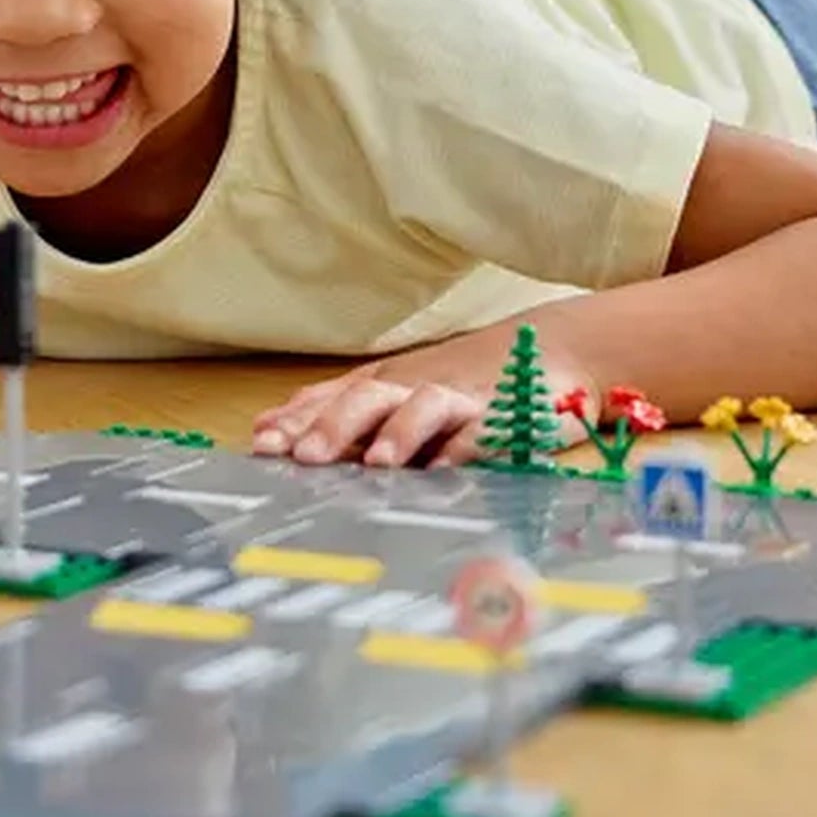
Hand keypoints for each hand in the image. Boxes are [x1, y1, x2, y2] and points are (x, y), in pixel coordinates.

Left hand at [251, 333, 587, 470]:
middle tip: (304, 456)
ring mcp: (459, 400)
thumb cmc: (464, 376)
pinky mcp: (503, 416)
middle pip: (367, 400)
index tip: (262, 447)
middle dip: (334, 427)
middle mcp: (414, 387)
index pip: (330, 401)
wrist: (555, 347)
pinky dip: (465, 449)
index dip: (295, 423)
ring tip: (377, 463)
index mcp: (384, 385)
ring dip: (399, 433)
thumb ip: (333, 408)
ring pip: (422, 408)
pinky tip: (447, 469)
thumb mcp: (395, 386)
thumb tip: (265, 426)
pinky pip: (482, 432)